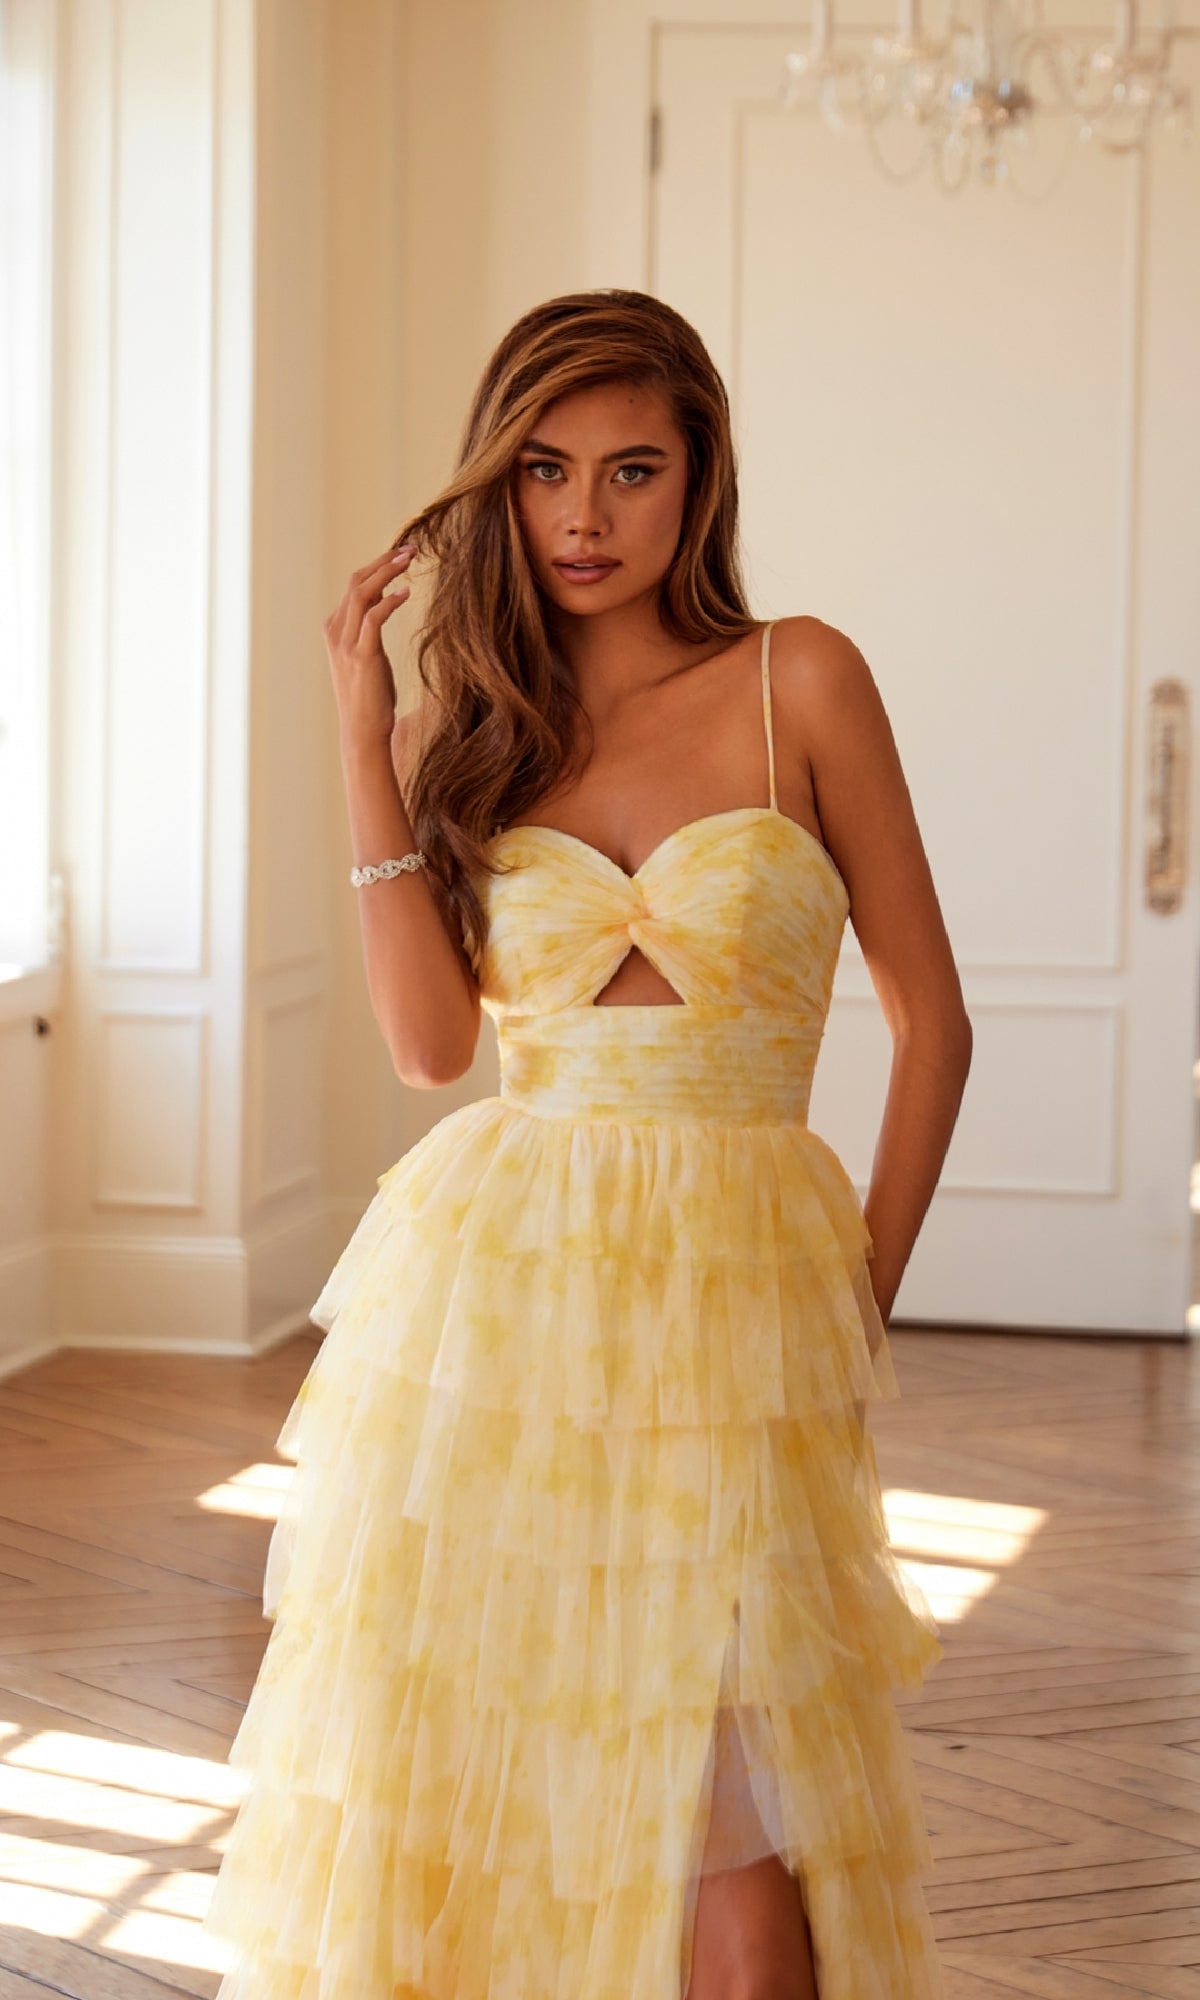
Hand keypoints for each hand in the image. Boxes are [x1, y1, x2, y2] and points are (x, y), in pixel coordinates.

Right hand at [323, 543, 415, 753]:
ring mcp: (347, 644)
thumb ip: (369, 627)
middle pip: (356, 582)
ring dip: (387, 572)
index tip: (401, 554)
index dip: (377, 566)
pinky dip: (390, 601)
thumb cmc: (370, 697)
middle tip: (410, 547)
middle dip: (383, 561)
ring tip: (410, 560)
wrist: (362, 731)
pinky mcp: (362, 656)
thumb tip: (384, 597)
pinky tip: (407, 592)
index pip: (354, 585)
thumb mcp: (368, 655)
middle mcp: (336, 632)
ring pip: (363, 593)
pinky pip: (374, 618)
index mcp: (335, 629)